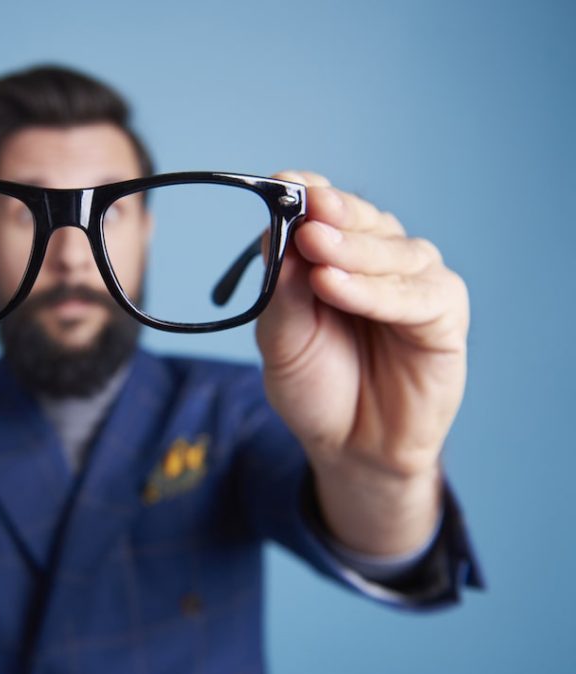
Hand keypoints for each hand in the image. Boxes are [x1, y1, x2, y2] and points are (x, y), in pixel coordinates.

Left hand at [255, 171, 467, 550]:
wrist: (349, 446)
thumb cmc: (316, 386)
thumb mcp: (281, 340)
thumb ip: (281, 292)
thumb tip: (274, 236)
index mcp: (337, 255)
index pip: (327, 209)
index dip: (309, 193)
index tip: (285, 182)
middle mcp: (379, 260)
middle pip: (361, 220)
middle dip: (331, 214)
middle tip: (305, 210)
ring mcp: (415, 284)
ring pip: (392, 251)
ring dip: (351, 249)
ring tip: (314, 248)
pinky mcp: (443, 317)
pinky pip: (414, 297)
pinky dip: (374, 291)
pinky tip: (337, 286)